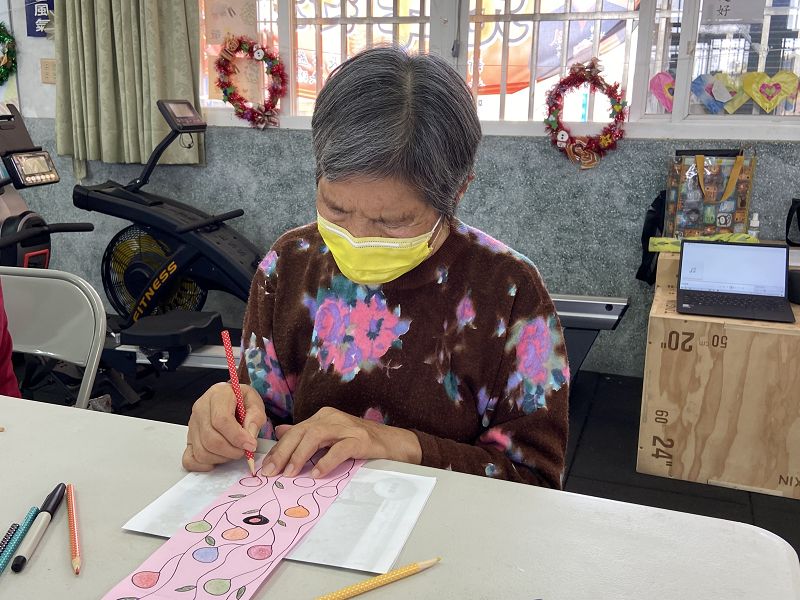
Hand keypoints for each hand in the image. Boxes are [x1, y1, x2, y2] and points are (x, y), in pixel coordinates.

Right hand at [182, 382, 267, 471]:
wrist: (231, 399)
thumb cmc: (242, 400)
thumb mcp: (255, 402)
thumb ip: (255, 418)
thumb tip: (249, 437)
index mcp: (217, 395)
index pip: (221, 420)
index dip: (237, 437)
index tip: (251, 445)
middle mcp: (200, 409)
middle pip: (210, 438)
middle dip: (231, 451)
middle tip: (244, 451)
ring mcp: (192, 425)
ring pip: (201, 451)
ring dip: (221, 458)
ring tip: (234, 451)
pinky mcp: (189, 439)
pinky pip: (189, 459)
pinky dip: (203, 465)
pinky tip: (218, 460)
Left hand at [261, 406, 421, 478]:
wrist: (394, 443)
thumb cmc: (361, 443)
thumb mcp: (330, 437)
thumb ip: (306, 434)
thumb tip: (280, 431)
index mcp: (323, 416)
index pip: (295, 431)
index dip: (279, 449)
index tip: (266, 468)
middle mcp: (332, 417)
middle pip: (301, 432)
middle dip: (283, 452)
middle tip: (271, 472)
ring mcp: (347, 427)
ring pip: (316, 436)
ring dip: (300, 456)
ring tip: (290, 473)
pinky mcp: (360, 440)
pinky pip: (339, 449)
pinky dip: (326, 462)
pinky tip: (317, 474)